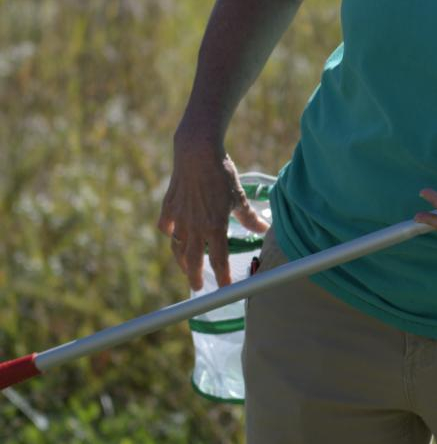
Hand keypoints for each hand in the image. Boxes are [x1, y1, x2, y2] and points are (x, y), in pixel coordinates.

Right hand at [157, 132, 268, 289]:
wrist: (196, 154)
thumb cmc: (222, 174)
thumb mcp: (239, 196)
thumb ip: (249, 217)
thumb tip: (263, 229)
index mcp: (214, 226)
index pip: (219, 260)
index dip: (223, 277)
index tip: (225, 289)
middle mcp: (194, 227)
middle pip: (192, 260)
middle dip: (194, 276)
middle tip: (197, 286)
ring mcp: (179, 218)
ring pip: (177, 246)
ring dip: (181, 259)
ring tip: (186, 266)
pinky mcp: (168, 207)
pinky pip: (166, 226)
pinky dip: (169, 233)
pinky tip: (172, 235)